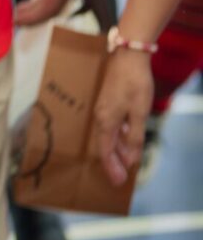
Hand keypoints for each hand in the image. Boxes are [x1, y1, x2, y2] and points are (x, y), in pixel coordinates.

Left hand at [13, 0, 100, 25]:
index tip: (15, 21)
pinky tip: (30, 3)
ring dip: (38, 12)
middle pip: (54, 10)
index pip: (51, 7)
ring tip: (18, 13)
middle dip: (34, 17)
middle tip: (13, 20)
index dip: (34, 16)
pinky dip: (43, 4)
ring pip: (56, 6)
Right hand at [92, 49, 153, 185]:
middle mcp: (100, 117)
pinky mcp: (108, 103)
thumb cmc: (134, 85)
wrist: (128, 57)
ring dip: (115, 151)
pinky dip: (117, 138)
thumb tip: (129, 159)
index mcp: (106, 121)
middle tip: (121, 179)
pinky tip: (126, 140)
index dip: (111, 168)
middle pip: (105, 145)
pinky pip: (110, 127)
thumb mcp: (139, 113)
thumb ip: (134, 137)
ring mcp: (103, 109)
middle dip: (113, 163)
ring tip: (124, 163)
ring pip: (108, 136)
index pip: (105, 151)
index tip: (118, 182)